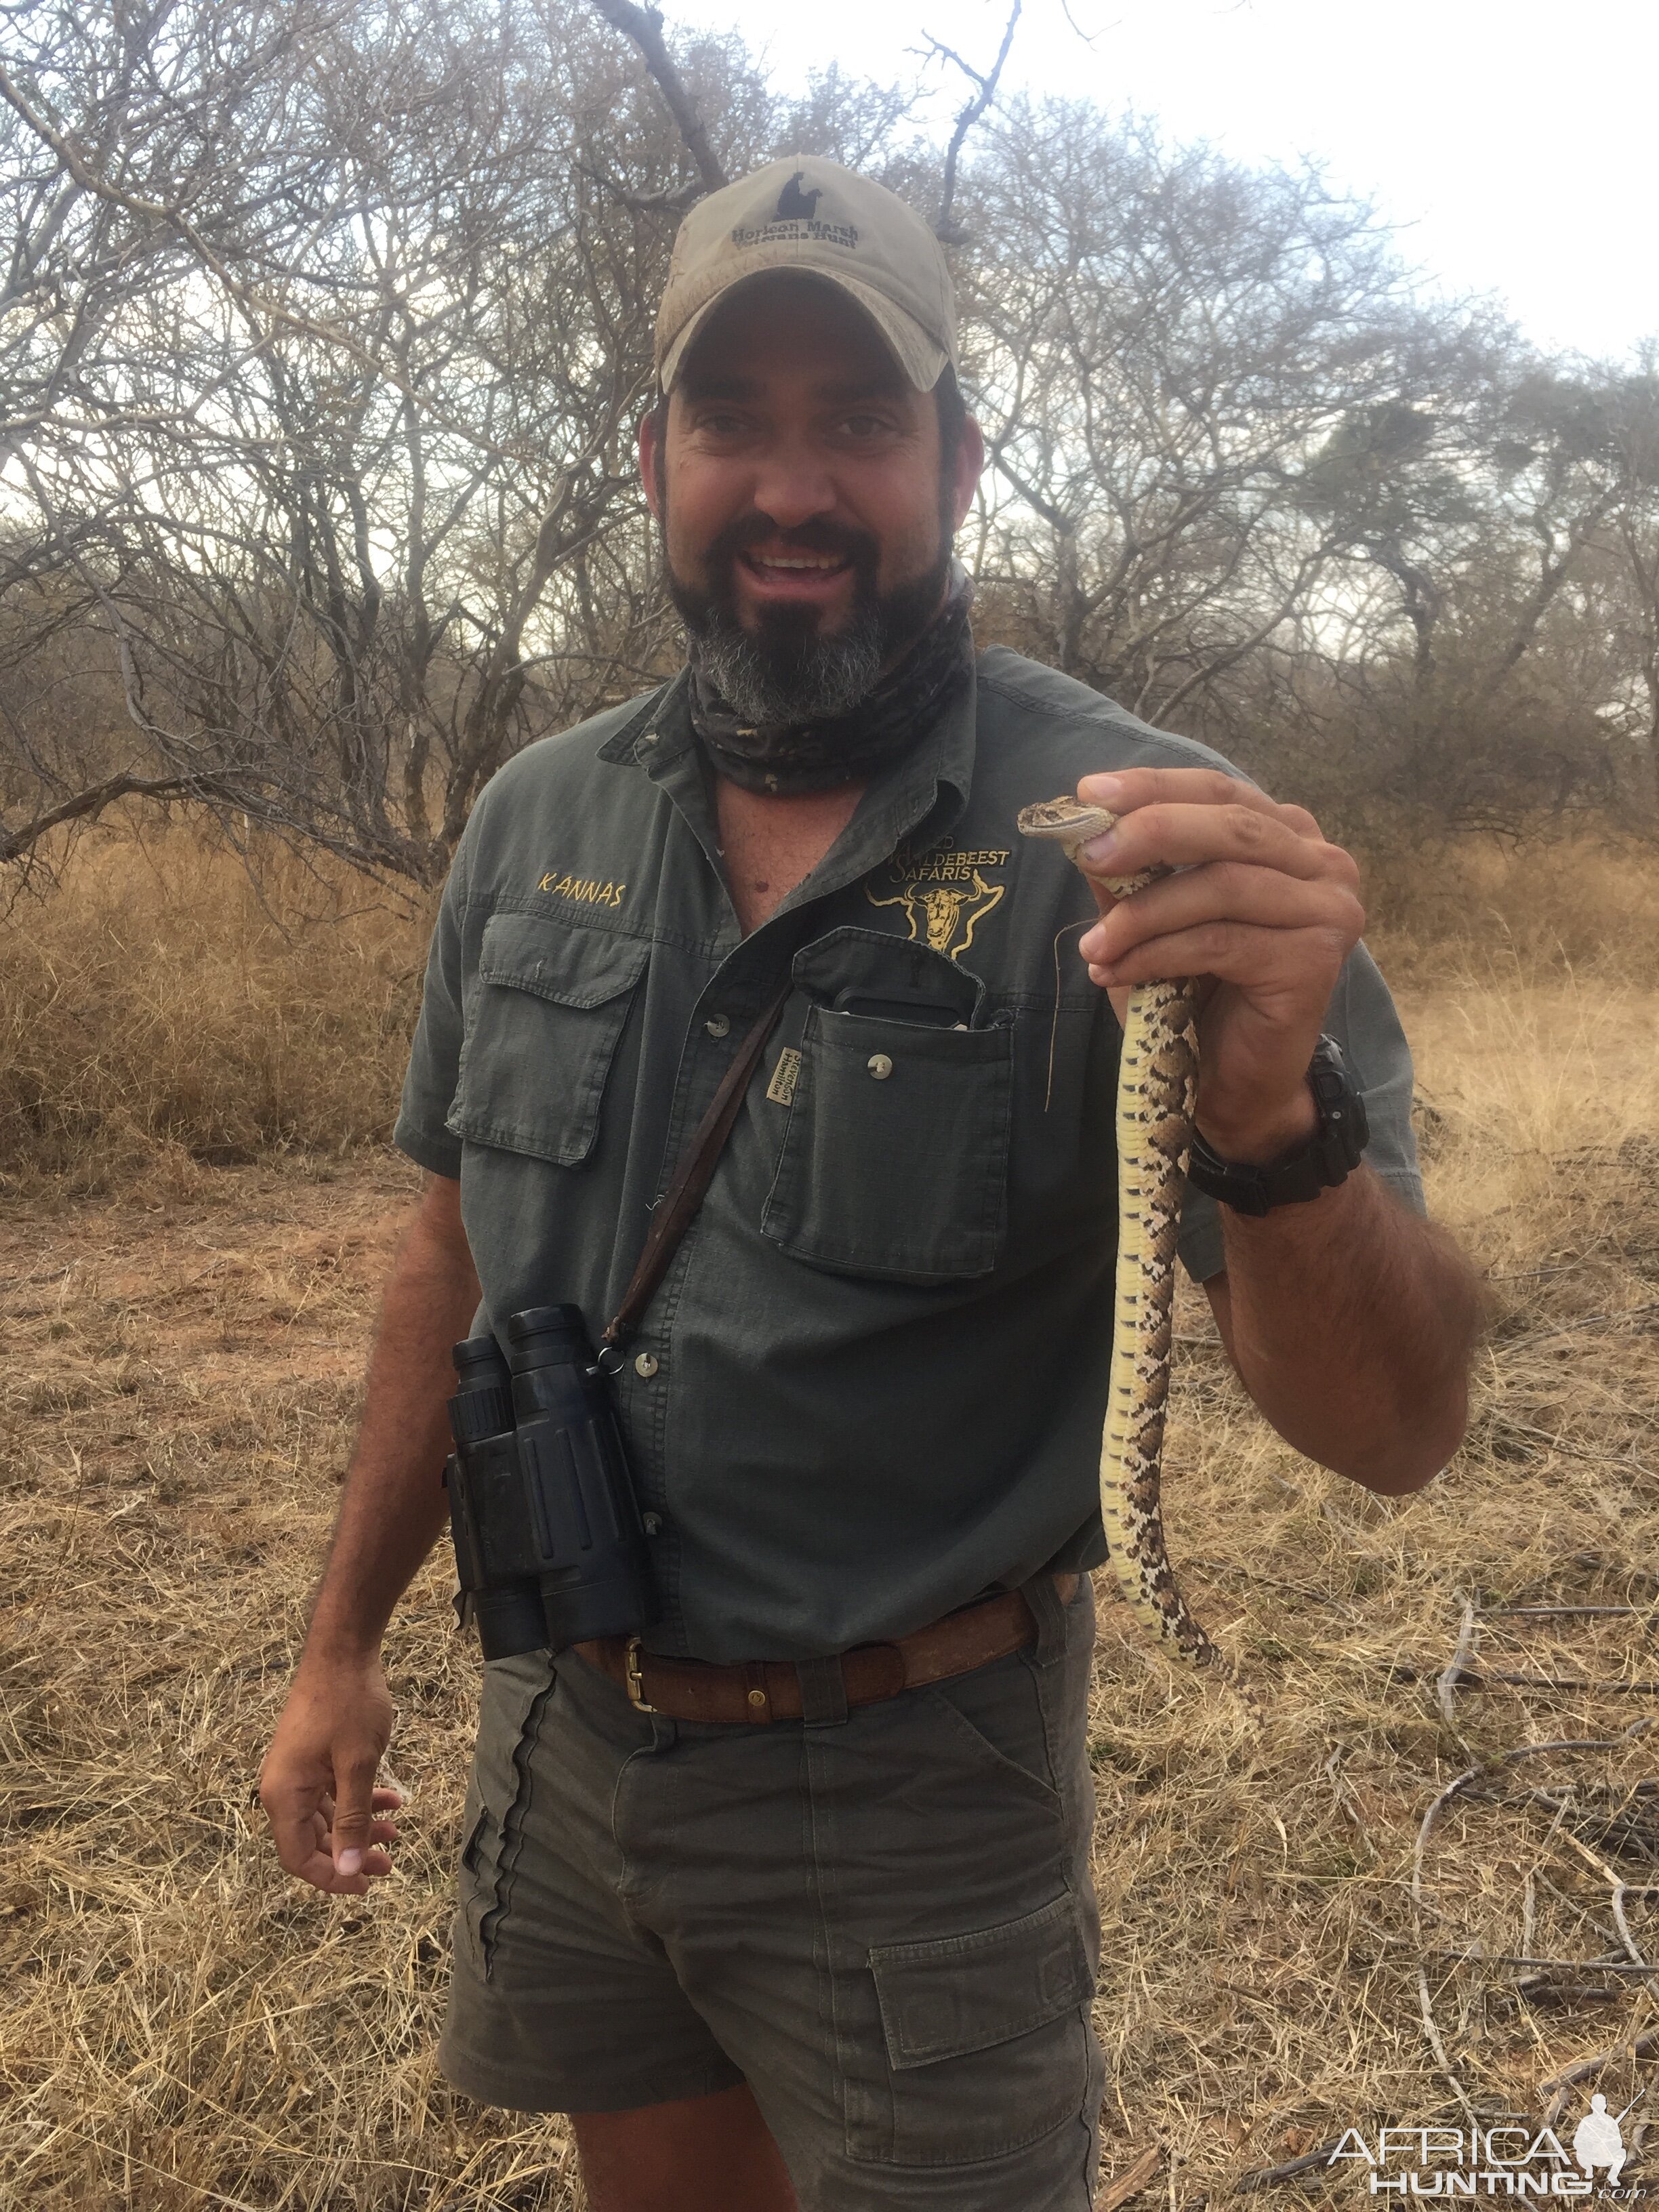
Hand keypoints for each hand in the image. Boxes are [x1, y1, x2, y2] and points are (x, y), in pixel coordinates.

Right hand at [259, 1654, 401, 1894]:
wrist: (342, 1651)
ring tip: (396, 1830)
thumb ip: (353, 1818)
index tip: (366, 1885)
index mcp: (284, 1795)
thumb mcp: (358, 1765)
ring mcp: (296, 1771)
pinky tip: (391, 1799)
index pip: (298, 1857)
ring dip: (359, 1825)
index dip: (331, 1877)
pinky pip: (331, 1792)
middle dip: (351, 1853)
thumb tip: (349, 1869)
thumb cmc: (349, 1704)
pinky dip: (359, 1800)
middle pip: (312, 1840)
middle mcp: (282, 1787)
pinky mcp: (311, 1757)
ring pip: (325, 1816)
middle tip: (390, 1861)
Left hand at [1072, 767, 1363, 1162]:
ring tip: (1094, 946)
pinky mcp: (1315, 960)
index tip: (1089, 793)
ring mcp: (1328, 910)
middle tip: (1090, 853)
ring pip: (1222, 885)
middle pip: (1230, 825)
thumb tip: (1083, 826)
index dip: (1154, 786)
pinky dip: (1159, 954)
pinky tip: (1117, 973)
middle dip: (1150, 832)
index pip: (1219, 789)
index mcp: (1287, 836)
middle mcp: (1321, 863)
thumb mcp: (1151, 923)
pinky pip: (1221, 942)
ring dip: (1143, 913)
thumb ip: (1130, 872)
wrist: (1234, 1086)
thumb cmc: (1195, 997)